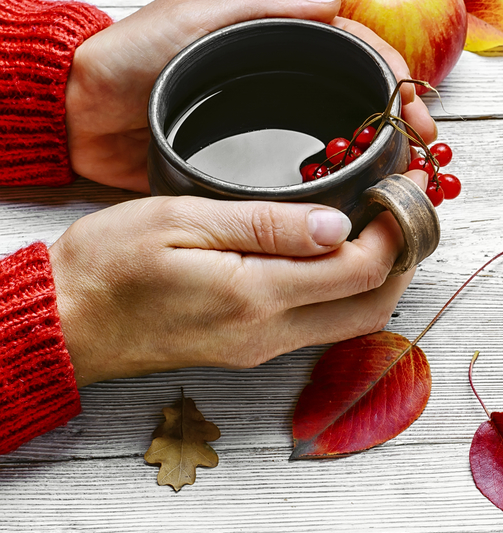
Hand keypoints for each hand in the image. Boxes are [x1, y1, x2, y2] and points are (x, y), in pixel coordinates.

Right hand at [48, 170, 429, 387]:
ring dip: (381, 275)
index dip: (397, 227)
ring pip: (354, 320)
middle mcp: (269, 333)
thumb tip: (341, 225)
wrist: (64, 320)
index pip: (362, 270)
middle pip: (375, 305)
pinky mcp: (251, 347)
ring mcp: (262, 347)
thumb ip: (267, 225)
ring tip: (383, 222)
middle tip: (409, 206)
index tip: (407, 185)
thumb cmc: (108, 264)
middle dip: (405, 257)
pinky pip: (323, 323)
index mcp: (256, 296)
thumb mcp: (182, 222)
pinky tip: (339, 251)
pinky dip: (348, 288)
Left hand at [65, 0, 436, 191]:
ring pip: (339, 133)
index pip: (353, 49)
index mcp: (275, 40)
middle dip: (400, 117)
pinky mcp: (252, 163)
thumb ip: (264, 7)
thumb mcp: (198, 14)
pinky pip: (305, 169)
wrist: (81, 110)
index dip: (393, 73)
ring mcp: (270, 123)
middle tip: (425, 147)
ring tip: (407, 172)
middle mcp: (281, 80)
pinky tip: (362, 194)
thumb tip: (335, 3)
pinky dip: (340, 179)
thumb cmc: (134, 53)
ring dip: (380, 150)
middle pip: (359, 95)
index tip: (415, 104)